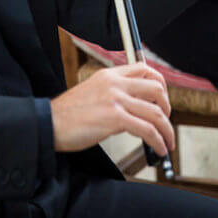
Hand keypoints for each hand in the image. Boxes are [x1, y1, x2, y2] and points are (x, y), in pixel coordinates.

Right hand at [50, 62, 173, 156]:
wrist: (49, 123)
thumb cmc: (68, 113)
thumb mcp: (92, 91)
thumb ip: (112, 92)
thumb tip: (134, 106)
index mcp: (110, 75)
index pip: (144, 69)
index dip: (160, 84)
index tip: (162, 99)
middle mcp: (115, 83)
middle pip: (157, 88)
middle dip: (167, 106)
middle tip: (166, 120)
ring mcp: (116, 100)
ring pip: (156, 112)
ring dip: (167, 130)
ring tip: (168, 141)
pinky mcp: (115, 118)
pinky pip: (147, 130)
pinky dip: (158, 141)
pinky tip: (158, 148)